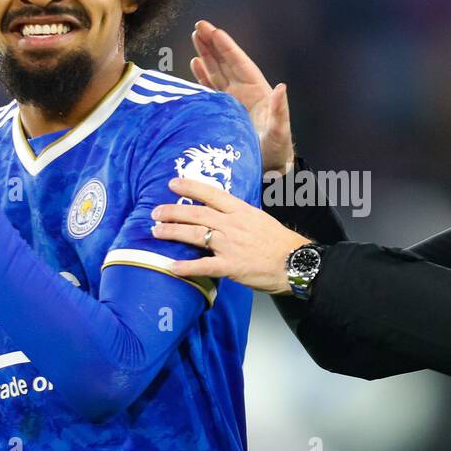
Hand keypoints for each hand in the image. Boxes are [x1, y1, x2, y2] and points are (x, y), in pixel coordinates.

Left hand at [151, 178, 309, 293]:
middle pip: (196, 214)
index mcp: (240, 210)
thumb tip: (223, 214)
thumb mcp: (260, 218)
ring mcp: (229, 245)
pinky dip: (185, 267)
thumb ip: (239, 216)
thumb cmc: (280, 241)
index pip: (211, 194)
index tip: (172, 184)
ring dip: (172, 233)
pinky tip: (170, 266)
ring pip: (194, 235)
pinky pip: (203, 266)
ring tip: (156, 232)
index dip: (190, 188)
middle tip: (155, 212)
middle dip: (172, 212)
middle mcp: (231, 224)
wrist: (295, 262)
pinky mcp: (230, 266)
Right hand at [190, 20, 293, 173]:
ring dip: (207, 55)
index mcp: (257, 92)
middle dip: (213, 44)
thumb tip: (281, 88)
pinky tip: (194, 64)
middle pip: (226, 62)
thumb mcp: (279, 131)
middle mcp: (244, 92)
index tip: (215, 31)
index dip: (227, 48)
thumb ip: (280, 111)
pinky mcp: (223, 110)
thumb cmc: (276, 151)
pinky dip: (203, 76)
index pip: (240, 64)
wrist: (267, 168)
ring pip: (217, 72)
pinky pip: (211, 88)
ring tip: (196, 38)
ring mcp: (233, 100)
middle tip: (199, 26)